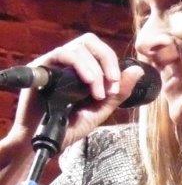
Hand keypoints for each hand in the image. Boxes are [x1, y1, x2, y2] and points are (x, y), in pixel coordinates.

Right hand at [2, 33, 143, 156]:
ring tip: (97, 92)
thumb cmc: (70, 126)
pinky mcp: (40, 68)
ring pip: (78, 48)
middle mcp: (67, 62)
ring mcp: (53, 63)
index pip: (100, 51)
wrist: (45, 142)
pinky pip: (61, 54)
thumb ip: (118, 92)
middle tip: (112, 83)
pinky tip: (88, 82)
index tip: (116, 86)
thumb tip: (138, 70)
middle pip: (90, 42)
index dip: (113, 64)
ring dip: (94, 69)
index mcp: (82, 69)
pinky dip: (79, 64)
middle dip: (107, 60)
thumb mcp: (100, 109)